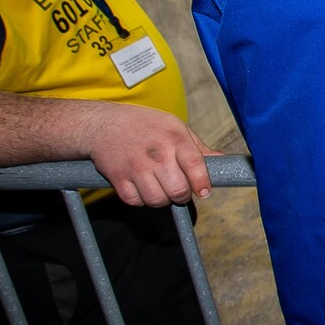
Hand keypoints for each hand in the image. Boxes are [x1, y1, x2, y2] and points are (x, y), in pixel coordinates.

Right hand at [74, 103, 213, 206]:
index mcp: (174, 137)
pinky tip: (140, 187)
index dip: (202, 183)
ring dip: (161, 199)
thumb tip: (222, 161)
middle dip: (181, 195)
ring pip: (157, 200)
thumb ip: (198, 147)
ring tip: (159, 188)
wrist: (102, 123)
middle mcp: (157, 153)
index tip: (203, 192)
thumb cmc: (144, 125)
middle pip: (178, 190)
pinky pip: (135, 201)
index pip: (196, 166)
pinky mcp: (117, 177)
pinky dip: (140, 199)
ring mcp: (135, 166)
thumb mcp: (174, 126)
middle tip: (178, 190)